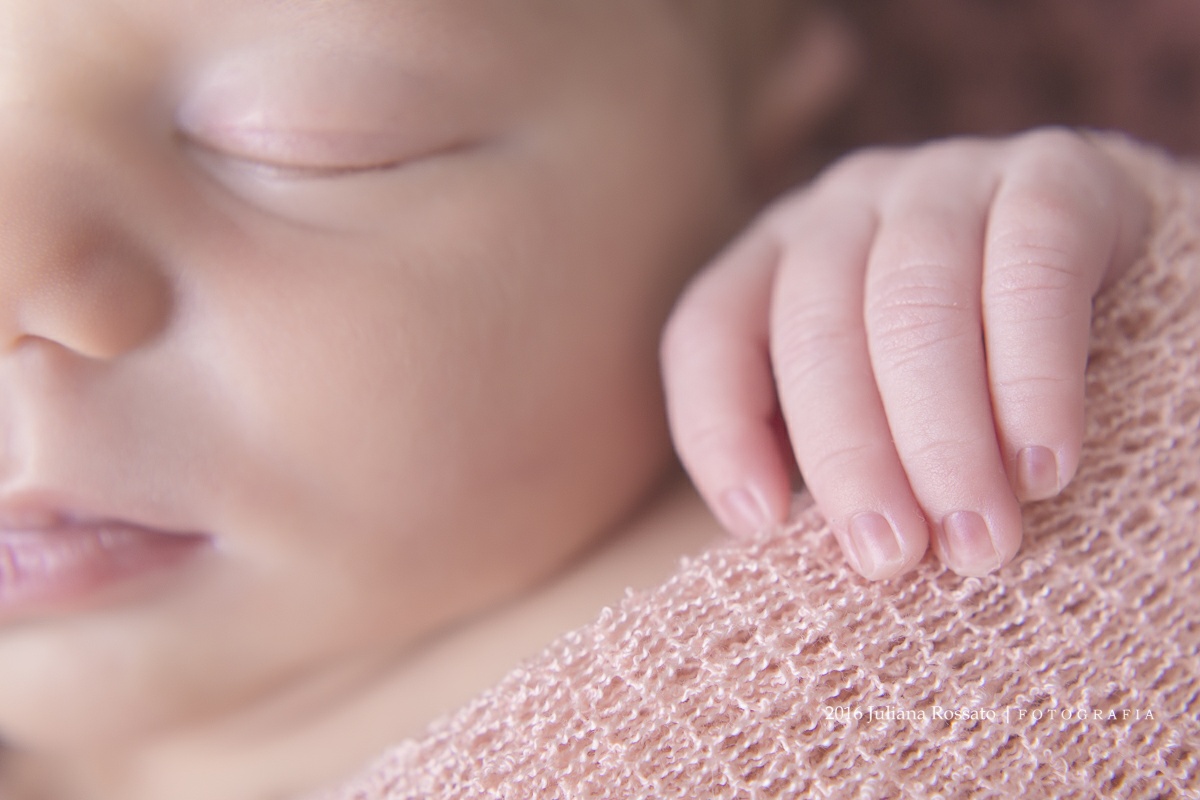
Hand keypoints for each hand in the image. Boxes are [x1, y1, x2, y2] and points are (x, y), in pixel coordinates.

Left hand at [662, 129, 1148, 578]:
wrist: (1107, 279)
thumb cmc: (963, 375)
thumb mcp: (870, 407)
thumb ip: (827, 453)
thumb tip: (781, 538)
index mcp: (778, 258)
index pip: (711, 329)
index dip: (719, 426)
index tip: (762, 524)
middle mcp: (844, 207)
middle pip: (815, 327)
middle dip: (850, 454)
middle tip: (892, 554)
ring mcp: (942, 180)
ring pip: (914, 302)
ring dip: (942, 434)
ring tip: (975, 536)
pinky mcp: (1052, 174)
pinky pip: (1031, 272)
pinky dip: (1034, 380)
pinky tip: (1043, 465)